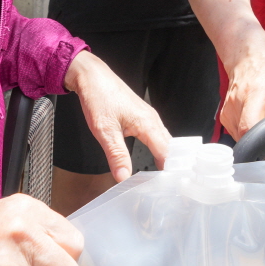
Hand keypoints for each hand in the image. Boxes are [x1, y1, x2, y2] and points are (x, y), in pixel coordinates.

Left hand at [63, 50, 172, 180]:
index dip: (170, 170)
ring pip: (164, 141)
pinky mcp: (142, 116)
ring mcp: (148, 117)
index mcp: (147, 123)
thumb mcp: (105, 131)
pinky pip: (157, 135)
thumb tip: (124, 177)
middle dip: (172, 166)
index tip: (171, 187)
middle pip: (170, 147)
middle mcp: (152, 119)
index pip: (167, 152)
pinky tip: (156, 159)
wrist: (92, 77)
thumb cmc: (99, 99)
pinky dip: (159, 149)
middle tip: (172, 188)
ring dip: (167, 158)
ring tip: (166, 178)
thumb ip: (117, 155)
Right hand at [221, 43, 264, 138]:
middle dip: (263, 144)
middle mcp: (237, 102)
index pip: (250, 126)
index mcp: (254, 94)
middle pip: (245, 136)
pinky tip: (258, 125)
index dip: (262, 144)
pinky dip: (248, 135)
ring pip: (239, 137)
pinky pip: (235, 133)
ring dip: (256, 139)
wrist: (249, 56)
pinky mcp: (224, 115)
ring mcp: (228, 110)